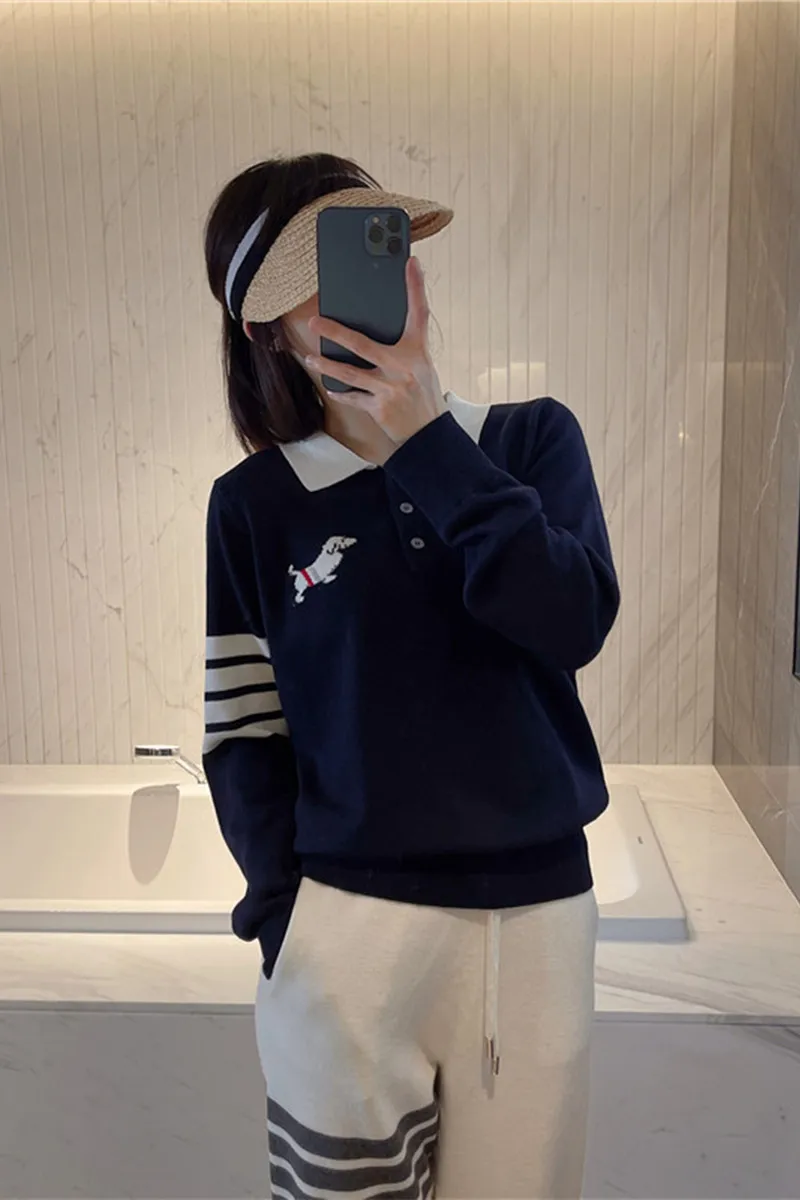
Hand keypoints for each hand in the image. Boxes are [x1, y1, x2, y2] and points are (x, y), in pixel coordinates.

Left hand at [306, 257, 446, 445]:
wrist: (430, 434)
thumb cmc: (423, 396)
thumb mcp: (421, 367)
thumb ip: (402, 350)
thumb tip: (374, 333)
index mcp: (417, 352)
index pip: (419, 313)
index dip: (416, 286)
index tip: (411, 262)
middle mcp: (402, 367)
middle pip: (361, 344)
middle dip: (335, 332)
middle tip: (315, 321)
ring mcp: (389, 388)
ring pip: (349, 373)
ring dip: (326, 365)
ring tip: (309, 357)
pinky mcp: (379, 407)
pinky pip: (353, 396)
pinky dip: (340, 392)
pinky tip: (329, 387)